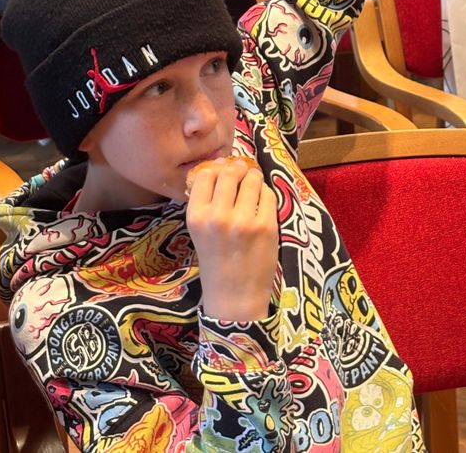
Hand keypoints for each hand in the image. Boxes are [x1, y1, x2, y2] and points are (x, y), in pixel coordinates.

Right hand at [187, 159, 277, 320]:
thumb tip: (220, 167)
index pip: (205, 175)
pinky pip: (268, 195)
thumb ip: (207, 202)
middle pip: (230, 173)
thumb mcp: (199, 232)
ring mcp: (243, 220)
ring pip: (252, 180)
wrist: (235, 297)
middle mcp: (217, 216)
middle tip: (242, 173)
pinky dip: (266, 193)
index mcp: (196, 216)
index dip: (217, 168)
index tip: (223, 168)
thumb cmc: (216, 263)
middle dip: (237, 169)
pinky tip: (262, 202)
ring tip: (253, 185)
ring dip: (253, 178)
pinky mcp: (266, 226)